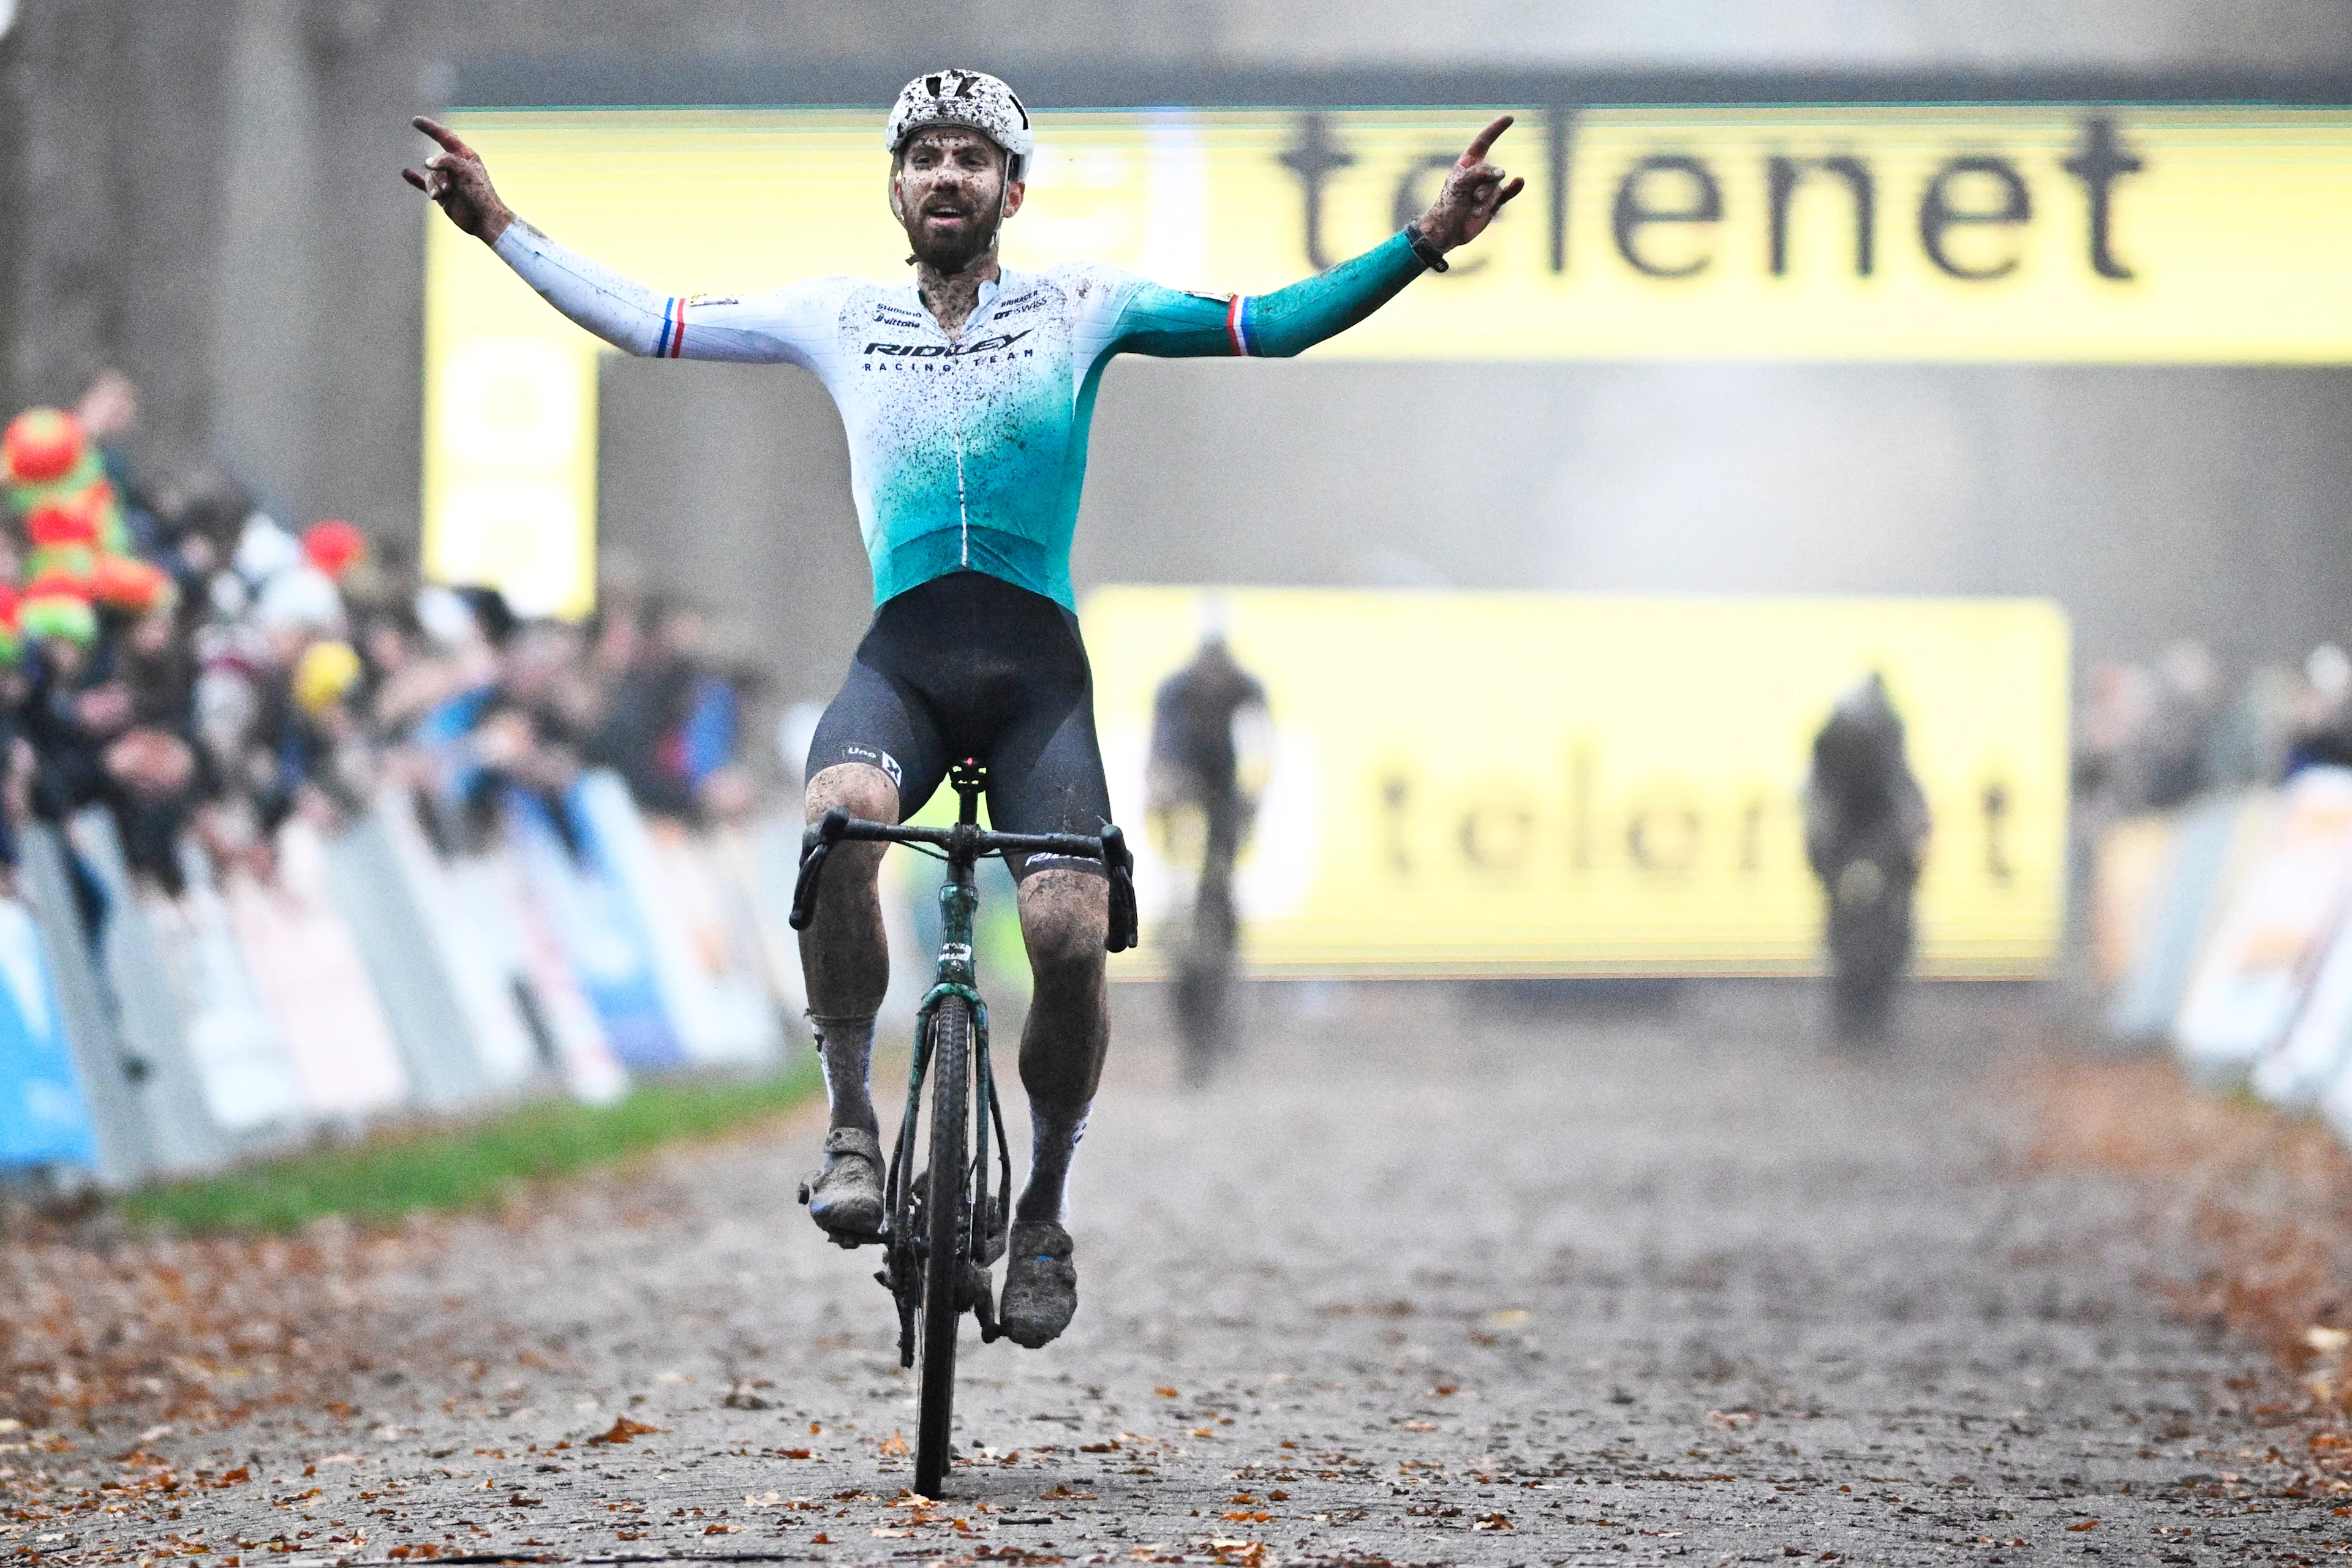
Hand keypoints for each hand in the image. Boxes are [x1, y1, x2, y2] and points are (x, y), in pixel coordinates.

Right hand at [403, 116, 513, 242]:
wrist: (484, 221)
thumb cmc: (480, 195)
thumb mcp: (466, 172)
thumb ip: (447, 161)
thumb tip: (427, 163)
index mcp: (465, 156)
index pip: (445, 137)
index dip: (430, 128)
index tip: (415, 120)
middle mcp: (456, 166)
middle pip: (435, 161)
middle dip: (439, 175)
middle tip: (449, 188)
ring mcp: (448, 180)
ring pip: (430, 176)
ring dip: (434, 185)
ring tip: (444, 195)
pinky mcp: (442, 194)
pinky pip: (424, 183)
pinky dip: (415, 179)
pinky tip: (405, 173)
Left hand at [1415, 114, 1525, 253]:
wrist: (1448, 230)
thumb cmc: (1449, 204)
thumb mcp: (1461, 182)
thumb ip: (1481, 173)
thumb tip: (1503, 173)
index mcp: (1468, 164)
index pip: (1484, 142)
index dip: (1496, 129)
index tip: (1510, 118)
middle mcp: (1479, 173)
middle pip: (1493, 171)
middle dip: (1484, 187)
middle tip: (1471, 199)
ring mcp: (1488, 188)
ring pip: (1497, 187)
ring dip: (1486, 200)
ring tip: (1473, 210)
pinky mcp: (1494, 203)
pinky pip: (1507, 193)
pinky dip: (1514, 189)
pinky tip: (1520, 181)